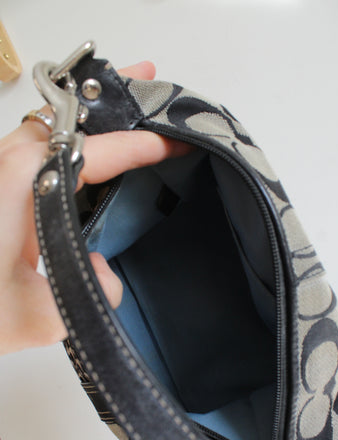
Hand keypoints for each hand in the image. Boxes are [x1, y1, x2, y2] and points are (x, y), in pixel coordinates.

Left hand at [0, 62, 189, 354]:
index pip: (94, 152)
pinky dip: (64, 141)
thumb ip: (89, 291)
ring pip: (46, 129)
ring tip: (122, 108)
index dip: (140, 145)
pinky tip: (85, 157)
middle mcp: (5, 169)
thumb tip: (105, 270)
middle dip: (110, 100)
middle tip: (147, 79)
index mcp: (19, 184)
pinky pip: (34, 151)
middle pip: (66, 119)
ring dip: (86, 117)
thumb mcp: (34, 316)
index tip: (173, 142)